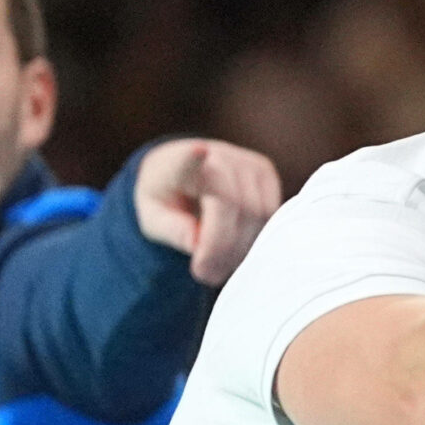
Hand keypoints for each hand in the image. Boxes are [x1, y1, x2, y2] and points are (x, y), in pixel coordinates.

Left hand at [134, 137, 283, 285]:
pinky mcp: (266, 172)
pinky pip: (270, 216)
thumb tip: (197, 242)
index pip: (186, 161)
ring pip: (257, 215)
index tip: (198, 151)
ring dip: (239, 249)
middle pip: (233, 208)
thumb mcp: (153, 220)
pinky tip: (233, 246)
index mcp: (176, 165)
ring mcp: (245, 161)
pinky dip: (254, 238)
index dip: (193, 158)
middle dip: (221, 248)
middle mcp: (217, 156)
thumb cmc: (166, 200)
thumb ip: (172, 231)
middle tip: (203, 273)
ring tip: (216, 264)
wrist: (185, 173)